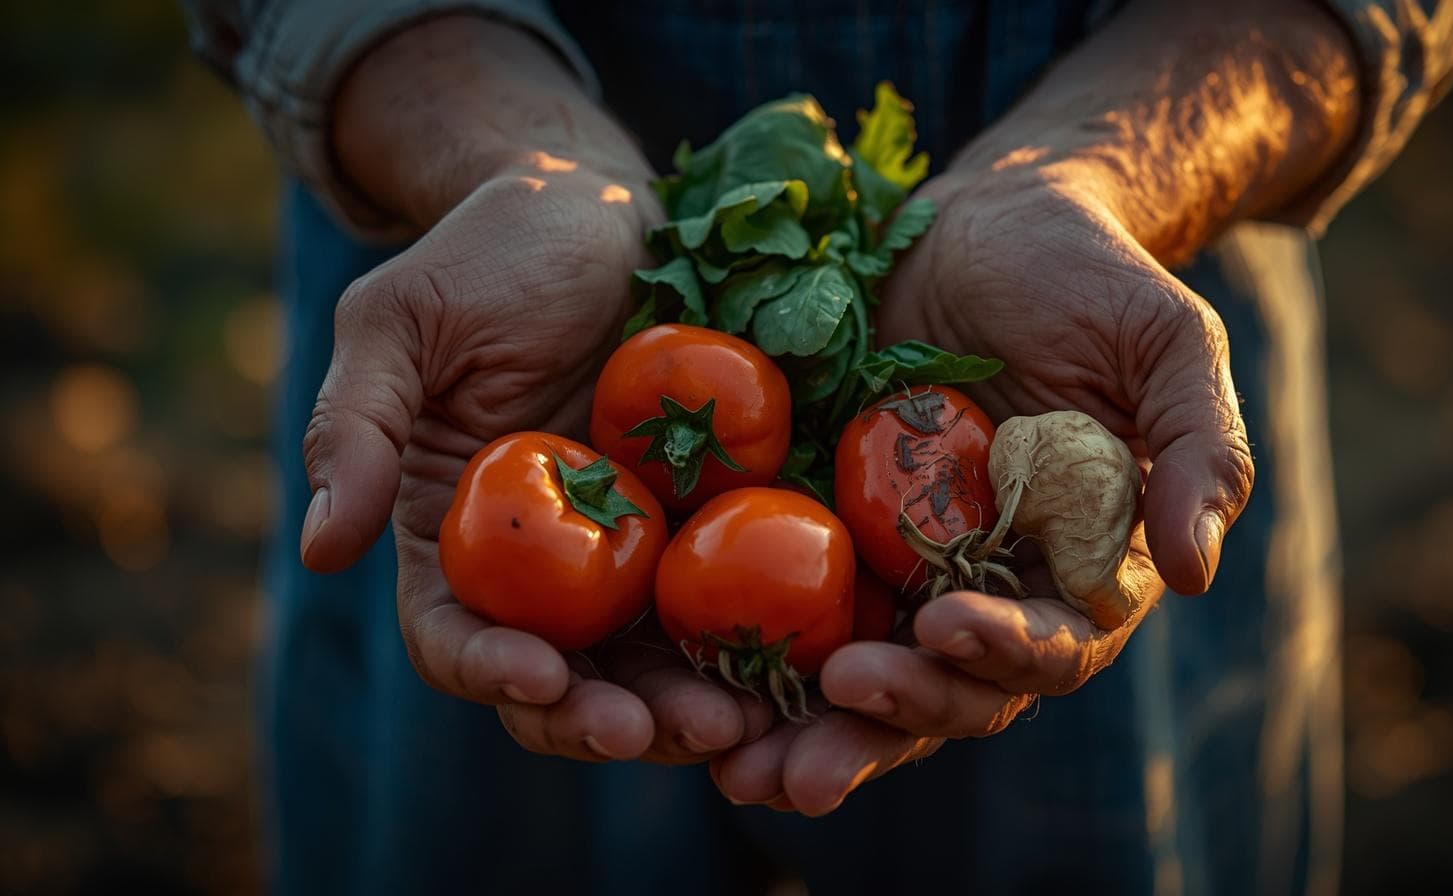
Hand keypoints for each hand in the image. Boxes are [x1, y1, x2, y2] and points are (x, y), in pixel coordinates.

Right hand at [298, 17, 770, 763]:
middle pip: (563, 677)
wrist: (604, 211)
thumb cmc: (488, 254)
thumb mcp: (399, 321)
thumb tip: (319, 549)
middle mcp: (541, 567)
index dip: (489, 669)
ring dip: (691, 707)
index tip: (540, 676)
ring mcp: (630, 554)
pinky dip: (761, 650)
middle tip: (667, 730)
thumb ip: (354, 426)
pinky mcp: (708, 527)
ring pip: (653, 664)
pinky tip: (802, 668)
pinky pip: (734, 605)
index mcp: (451, 534)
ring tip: (743, 722)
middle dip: (605, 719)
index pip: (455, 632)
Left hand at [711, 0, 1358, 812]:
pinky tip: (696, 699)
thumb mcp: (1165, 341)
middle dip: (892, 719)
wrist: (985, 223)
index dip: (1006, 651)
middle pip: (950, 690)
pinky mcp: (827, 537)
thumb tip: (1197, 570)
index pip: (1053, 645)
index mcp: (1080, 568)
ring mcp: (903, 571)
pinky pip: (788, 617)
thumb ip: (1199, 448)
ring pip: (864, 680)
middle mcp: (993, 591)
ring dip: (809, 735)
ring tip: (744, 769)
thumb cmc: (1088, 276)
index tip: (943, 624)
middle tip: (823, 731)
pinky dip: (751, 668)